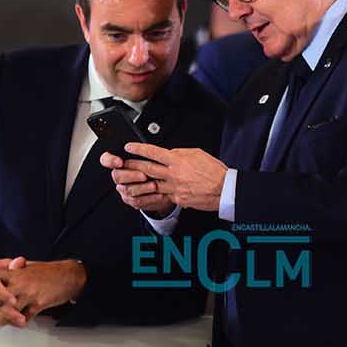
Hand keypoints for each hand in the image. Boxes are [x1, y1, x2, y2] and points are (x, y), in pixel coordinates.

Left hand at [0, 258, 85, 328]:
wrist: (70, 276)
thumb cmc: (48, 271)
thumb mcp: (27, 264)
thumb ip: (8, 264)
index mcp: (17, 271)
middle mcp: (21, 281)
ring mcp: (30, 293)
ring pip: (10, 308)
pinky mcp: (39, 304)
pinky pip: (26, 316)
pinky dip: (19, 322)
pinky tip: (14, 326)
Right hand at [100, 151, 176, 216]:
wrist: (165, 184)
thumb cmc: (156, 166)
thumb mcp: (151, 155)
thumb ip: (145, 152)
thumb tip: (145, 147)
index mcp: (119, 162)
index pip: (106, 159)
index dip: (110, 161)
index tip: (120, 162)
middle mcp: (120, 176)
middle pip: (117, 176)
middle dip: (131, 175)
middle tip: (144, 175)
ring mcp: (124, 189)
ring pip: (128, 190)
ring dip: (142, 187)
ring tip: (154, 185)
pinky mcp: (132, 200)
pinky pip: (137, 201)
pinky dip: (149, 198)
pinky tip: (159, 194)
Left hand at [106, 143, 225, 212]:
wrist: (224, 189)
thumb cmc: (214, 171)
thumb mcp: (197, 153)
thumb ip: (180, 153)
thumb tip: (169, 152)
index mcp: (178, 160)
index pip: (153, 152)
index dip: (139, 149)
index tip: (129, 147)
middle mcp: (174, 174)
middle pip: (147, 169)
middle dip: (132, 166)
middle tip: (121, 164)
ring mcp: (174, 188)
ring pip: (151, 184)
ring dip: (138, 182)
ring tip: (128, 180)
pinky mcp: (178, 199)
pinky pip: (162, 196)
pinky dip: (153, 194)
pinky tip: (146, 193)